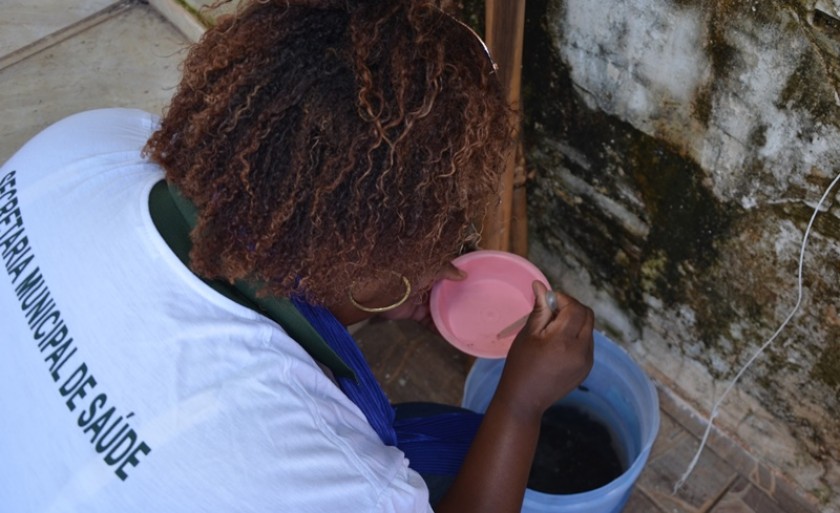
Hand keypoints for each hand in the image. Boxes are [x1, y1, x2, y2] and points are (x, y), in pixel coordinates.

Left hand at [377, 262, 465, 326]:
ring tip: (464, 323)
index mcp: (429, 269)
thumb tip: (463, 275)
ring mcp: (420, 299)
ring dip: (448, 316)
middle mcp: (425, 283)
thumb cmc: (406, 275)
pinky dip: (438, 328)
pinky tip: (449, 335)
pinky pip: (429, 321)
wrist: (380, 293)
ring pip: (438, 308)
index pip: (447, 273)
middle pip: (444, 293)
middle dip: (456, 300)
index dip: (458, 278)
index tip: (473, 284)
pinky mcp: (414, 313)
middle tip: (473, 307)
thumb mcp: (429, 268)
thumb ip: (446, 270)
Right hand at [495, 281, 593, 419]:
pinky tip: (558, 344)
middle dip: (572, 308)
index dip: (563, 299)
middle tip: (552, 312)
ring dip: (575, 322)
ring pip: (589, 328)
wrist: (524, 399)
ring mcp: (587, 361)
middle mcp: (581, 351)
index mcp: (563, 341)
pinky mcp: (587, 368)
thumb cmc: (520, 365)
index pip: (575, 308)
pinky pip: (588, 343)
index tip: (548, 301)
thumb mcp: (527, 334)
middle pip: (588, 315)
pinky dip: (577, 336)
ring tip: (553, 330)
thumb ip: (539, 309)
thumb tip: (541, 286)